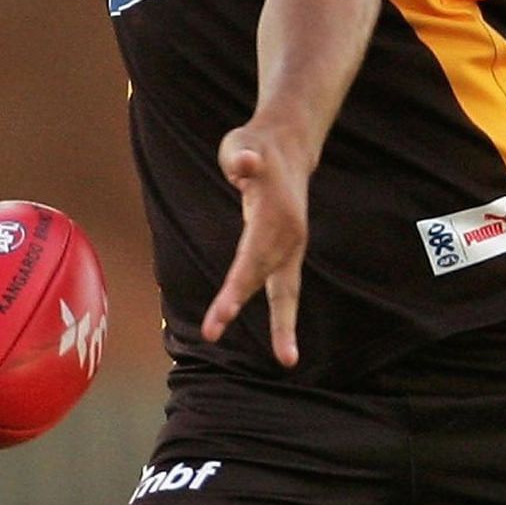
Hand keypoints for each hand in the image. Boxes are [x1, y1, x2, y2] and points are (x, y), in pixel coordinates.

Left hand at [202, 123, 309, 365]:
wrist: (290, 148)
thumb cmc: (256, 147)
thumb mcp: (243, 145)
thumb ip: (242, 156)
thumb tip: (246, 162)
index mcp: (274, 216)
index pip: (250, 260)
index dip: (234, 291)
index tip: (216, 319)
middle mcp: (289, 237)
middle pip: (267, 280)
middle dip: (242, 308)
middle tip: (213, 335)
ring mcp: (292, 247)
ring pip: (287, 292)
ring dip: (285, 326)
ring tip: (288, 359)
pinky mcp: (289, 254)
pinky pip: (285, 291)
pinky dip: (285, 318)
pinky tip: (286, 346)